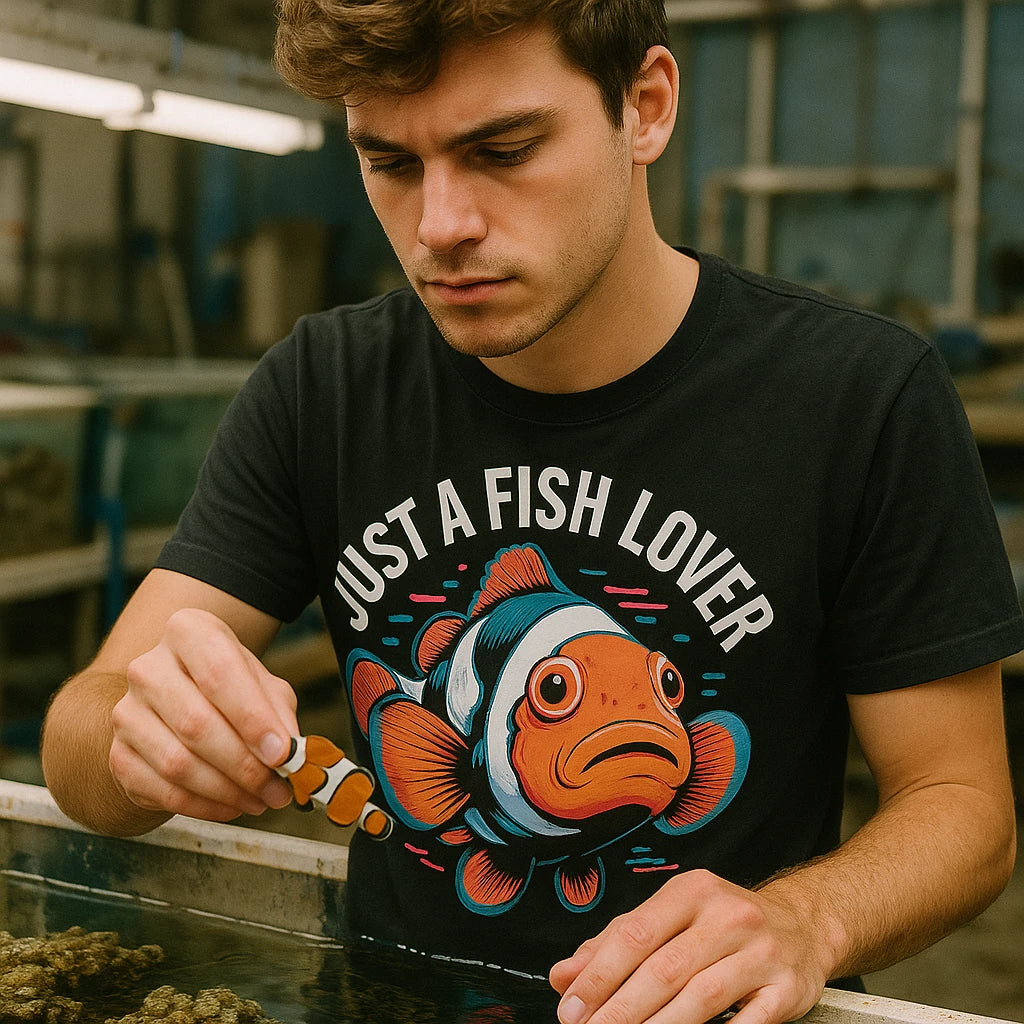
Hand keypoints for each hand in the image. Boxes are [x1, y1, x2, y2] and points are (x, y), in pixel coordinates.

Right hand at [108, 607, 298, 822]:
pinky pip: (161, 790)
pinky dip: (203, 805)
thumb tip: (290, 754)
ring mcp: (126, 713)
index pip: (219, 673)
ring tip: (261, 800)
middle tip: (278, 789)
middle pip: (196, 724)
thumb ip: (278, 712)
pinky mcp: (118, 755)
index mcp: (188, 632)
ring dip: (227, 791)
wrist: (175, 701)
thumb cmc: (228, 688)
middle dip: (245, 765)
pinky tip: (231, 806)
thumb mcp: (261, 685)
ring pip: (177, 763)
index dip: (252, 717)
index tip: (281, 753)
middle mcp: (148, 668)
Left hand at [549, 869, 829, 1023]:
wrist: (803, 926)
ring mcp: (761, 952)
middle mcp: (727, 915)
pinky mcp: (787, 989)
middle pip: (663, 969)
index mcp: (691, 892)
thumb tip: (565, 976)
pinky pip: (747, 1023)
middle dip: (620, 1008)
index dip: (599, 974)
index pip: (634, 932)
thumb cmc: (723, 924)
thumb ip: (615, 944)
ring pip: (700, 997)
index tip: (571, 1007)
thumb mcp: (671, 917)